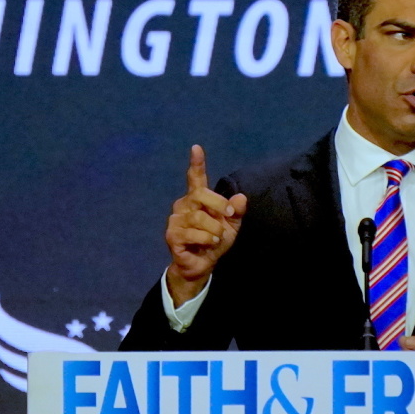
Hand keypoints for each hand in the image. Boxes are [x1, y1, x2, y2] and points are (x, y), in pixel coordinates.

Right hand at [165, 145, 246, 306]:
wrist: (203, 265)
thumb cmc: (215, 241)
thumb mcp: (232, 225)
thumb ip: (237, 211)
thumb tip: (242, 198)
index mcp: (198, 199)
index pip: (195, 178)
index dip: (196, 163)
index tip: (196, 148)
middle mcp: (184, 205)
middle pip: (201, 194)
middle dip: (220, 205)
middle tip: (229, 216)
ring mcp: (175, 220)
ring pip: (200, 217)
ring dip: (215, 230)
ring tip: (216, 238)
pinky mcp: (172, 235)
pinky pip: (195, 234)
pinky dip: (207, 240)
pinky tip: (207, 245)